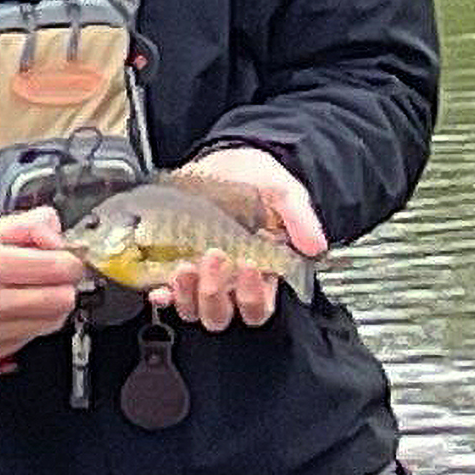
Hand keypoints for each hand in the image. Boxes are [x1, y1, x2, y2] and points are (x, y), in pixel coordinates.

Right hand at [0, 206, 83, 363]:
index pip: (60, 268)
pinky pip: (27, 340)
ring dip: (48, 306)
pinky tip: (11, 309)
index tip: (67, 257)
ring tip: (29, 291)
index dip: (71, 260)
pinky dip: (27, 325)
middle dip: (63, 284)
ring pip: (49, 323)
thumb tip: (58, 231)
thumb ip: (26, 225)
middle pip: (61, 300)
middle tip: (52, 275)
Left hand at [150, 147, 326, 331]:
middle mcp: (228, 281)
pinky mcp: (173, 262)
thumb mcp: (282, 192)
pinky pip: (166, 292)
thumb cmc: (255, 180)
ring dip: (187, 293)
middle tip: (214, 257)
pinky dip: (162, 293)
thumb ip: (300, 218)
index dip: (253, 297)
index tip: (250, 266)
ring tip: (185, 266)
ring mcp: (200, 274)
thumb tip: (314, 246)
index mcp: (259, 273)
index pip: (258, 307)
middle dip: (215, 292)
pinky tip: (161, 285)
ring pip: (192, 308)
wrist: (227, 160)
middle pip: (221, 314)